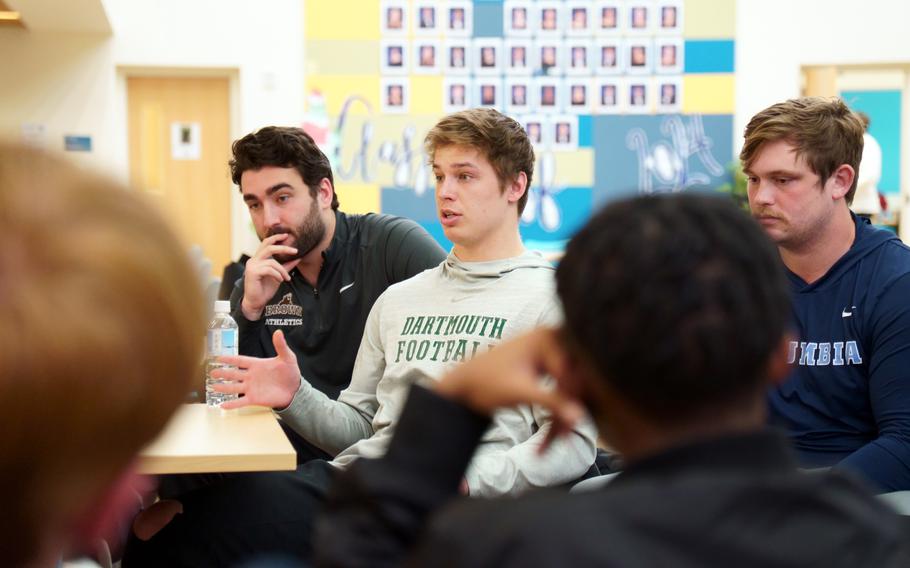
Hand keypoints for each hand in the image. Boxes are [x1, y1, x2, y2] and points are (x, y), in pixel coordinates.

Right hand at [211, 330, 301, 409]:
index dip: (229, 359)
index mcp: (257, 365)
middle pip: (233, 373)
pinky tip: (222, 405)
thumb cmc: (290, 372)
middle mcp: (251, 376)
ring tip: (213, 386)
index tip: (218, 357)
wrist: (295, 390)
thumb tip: (278, 332)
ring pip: (234, 387)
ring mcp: (251, 388)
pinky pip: (241, 401)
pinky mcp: (254, 398)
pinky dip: (232, 404)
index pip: (240, 360)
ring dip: (224, 387)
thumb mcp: (287, 357)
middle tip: (211, 372)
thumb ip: (281, 346)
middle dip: (223, 372)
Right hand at [241, 234, 300, 319]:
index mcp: (258, 258)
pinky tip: (280, 280)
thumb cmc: (265, 289)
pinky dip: (277, 274)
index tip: (286, 235)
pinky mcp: (252, 272)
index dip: (276, 237)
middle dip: (283, 248)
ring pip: (272, 261)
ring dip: (282, 270)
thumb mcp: (279, 275)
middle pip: (269, 247)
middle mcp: (253, 260)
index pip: (266, 243)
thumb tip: (298, 258)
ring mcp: (252, 265)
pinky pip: (269, 269)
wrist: (256, 302)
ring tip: (286, 278)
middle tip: (295, 250)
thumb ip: (286, 266)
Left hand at [435, 328, 585, 449]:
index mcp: (546, 337)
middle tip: (560, 438)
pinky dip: (557, 408)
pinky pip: (562, 388)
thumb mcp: (521, 392)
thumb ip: (552, 401)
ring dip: (563, 413)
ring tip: (553, 440)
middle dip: (568, 411)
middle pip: (574, 380)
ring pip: (570, 387)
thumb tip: (578, 416)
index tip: (566, 428)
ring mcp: (550, 351)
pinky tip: (551, 434)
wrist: (463, 384)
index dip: (572, 401)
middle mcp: (552, 338)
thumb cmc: (485, 384)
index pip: (572, 372)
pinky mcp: (547, 364)